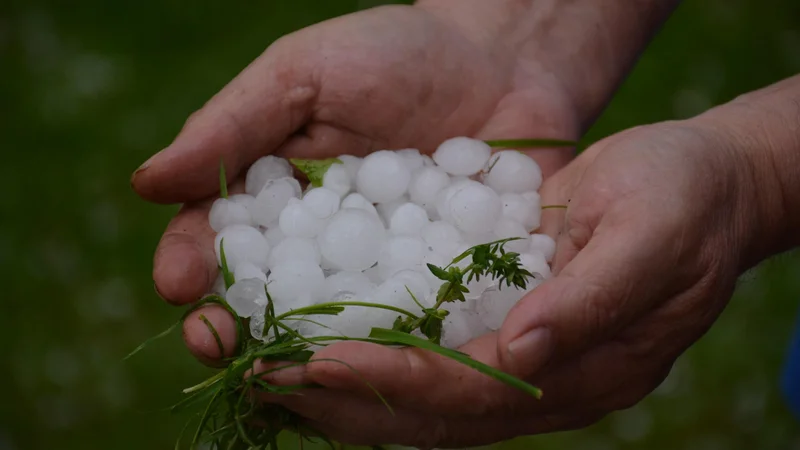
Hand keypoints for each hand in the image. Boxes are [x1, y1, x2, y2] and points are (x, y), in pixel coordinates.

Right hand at [131, 4, 578, 364]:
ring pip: (337, 327)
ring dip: (311, 352)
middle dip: (239, 326)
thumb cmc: (391, 55)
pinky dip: (402, 343)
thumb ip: (234, 125)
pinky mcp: (449, 285)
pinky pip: (421, 320)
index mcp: (276, 200)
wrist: (499, 59)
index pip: (218, 242)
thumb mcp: (305, 74)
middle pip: (269, 300)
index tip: (177, 283)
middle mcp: (323, 249)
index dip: (191, 265)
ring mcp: (384, 273)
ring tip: (293, 369)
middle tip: (218, 346)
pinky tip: (387, 358)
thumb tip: (148, 181)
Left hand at [267, 120, 767, 447]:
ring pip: (423, 396)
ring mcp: (525, 360)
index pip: (475, 391)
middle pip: (435, 411)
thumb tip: (521, 350)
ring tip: (272, 373)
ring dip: (347, 388)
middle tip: (267, 377)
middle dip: (349, 398)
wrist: (703, 186)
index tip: (322, 360)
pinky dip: (372, 356)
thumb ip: (591, 299)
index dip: (398, 379)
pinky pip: (429, 355)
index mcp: (587, 369)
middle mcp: (547, 380)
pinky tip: (319, 342)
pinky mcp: (504, 328)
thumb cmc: (683, 198)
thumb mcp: (651, 233)